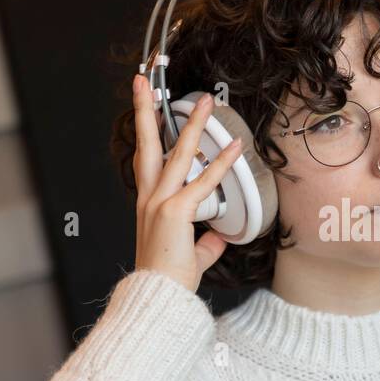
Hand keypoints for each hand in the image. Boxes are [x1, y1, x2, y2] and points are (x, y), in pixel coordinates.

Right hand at [131, 74, 242, 292]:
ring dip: (193, 124)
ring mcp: (160, 202)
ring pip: (177, 153)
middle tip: (143, 82)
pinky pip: (203, 181)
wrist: (158, 298)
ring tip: (205, 101)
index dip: (145, 132)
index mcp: (148, 204)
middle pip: (146, 144)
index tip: (146, 108)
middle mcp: (149, 198)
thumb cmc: (167, 280)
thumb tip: (217, 237)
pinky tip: (235, 148)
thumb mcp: (189, 256)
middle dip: (144, 110)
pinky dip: (221, 164)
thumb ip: (204, 243)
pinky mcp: (176, 212)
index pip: (145, 159)